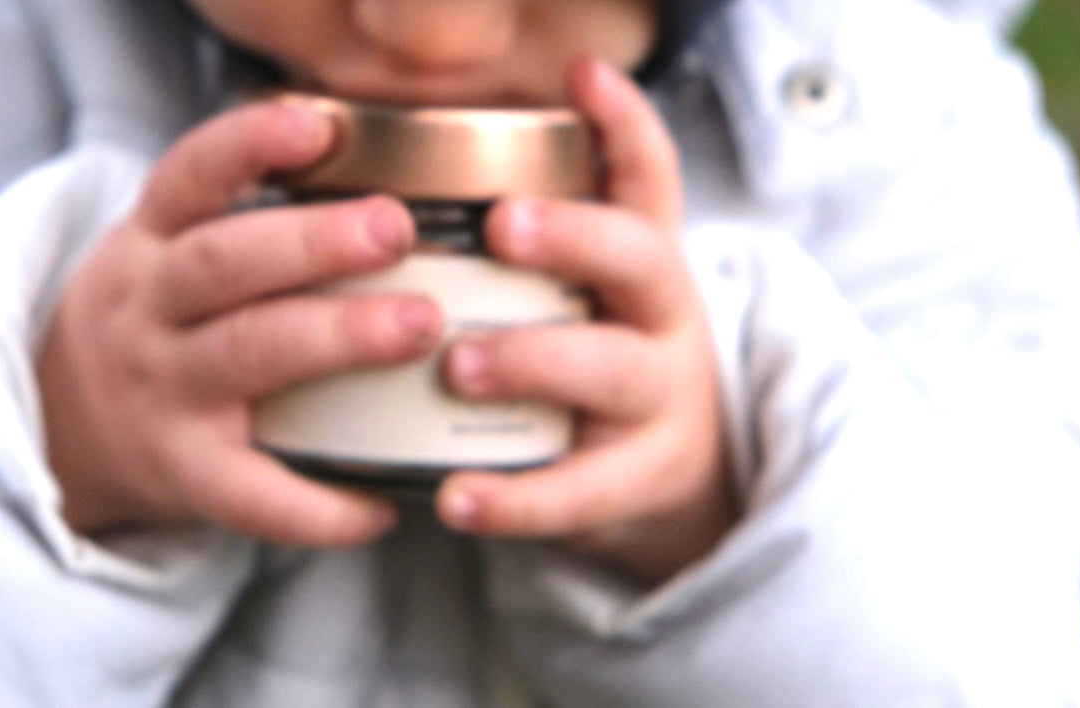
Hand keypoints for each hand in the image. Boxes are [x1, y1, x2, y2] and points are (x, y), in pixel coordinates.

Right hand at [38, 101, 442, 545]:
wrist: (61, 430)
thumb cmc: (156, 324)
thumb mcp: (164, 253)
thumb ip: (244, 216)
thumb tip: (385, 168)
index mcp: (149, 243)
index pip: (187, 177)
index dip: (249, 145)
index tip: (319, 125)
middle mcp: (146, 312)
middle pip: (221, 264)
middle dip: (313, 242)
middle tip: (396, 227)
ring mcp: (162, 395)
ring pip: (243, 356)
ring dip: (336, 336)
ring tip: (420, 323)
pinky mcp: (183, 475)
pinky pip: (251, 496)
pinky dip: (320, 507)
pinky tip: (383, 502)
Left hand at [434, 58, 735, 582]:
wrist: (674, 477)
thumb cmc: (597, 360)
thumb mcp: (591, 293)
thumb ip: (536, 242)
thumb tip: (405, 172)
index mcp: (641, 261)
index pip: (649, 180)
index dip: (625, 127)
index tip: (584, 76)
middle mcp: (662, 317)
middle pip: (640, 260)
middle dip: (574, 236)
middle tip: (502, 224)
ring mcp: (658, 400)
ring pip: (611, 370)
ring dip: (534, 359)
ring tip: (461, 365)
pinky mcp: (636, 481)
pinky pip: (579, 492)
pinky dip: (516, 499)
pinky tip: (456, 500)